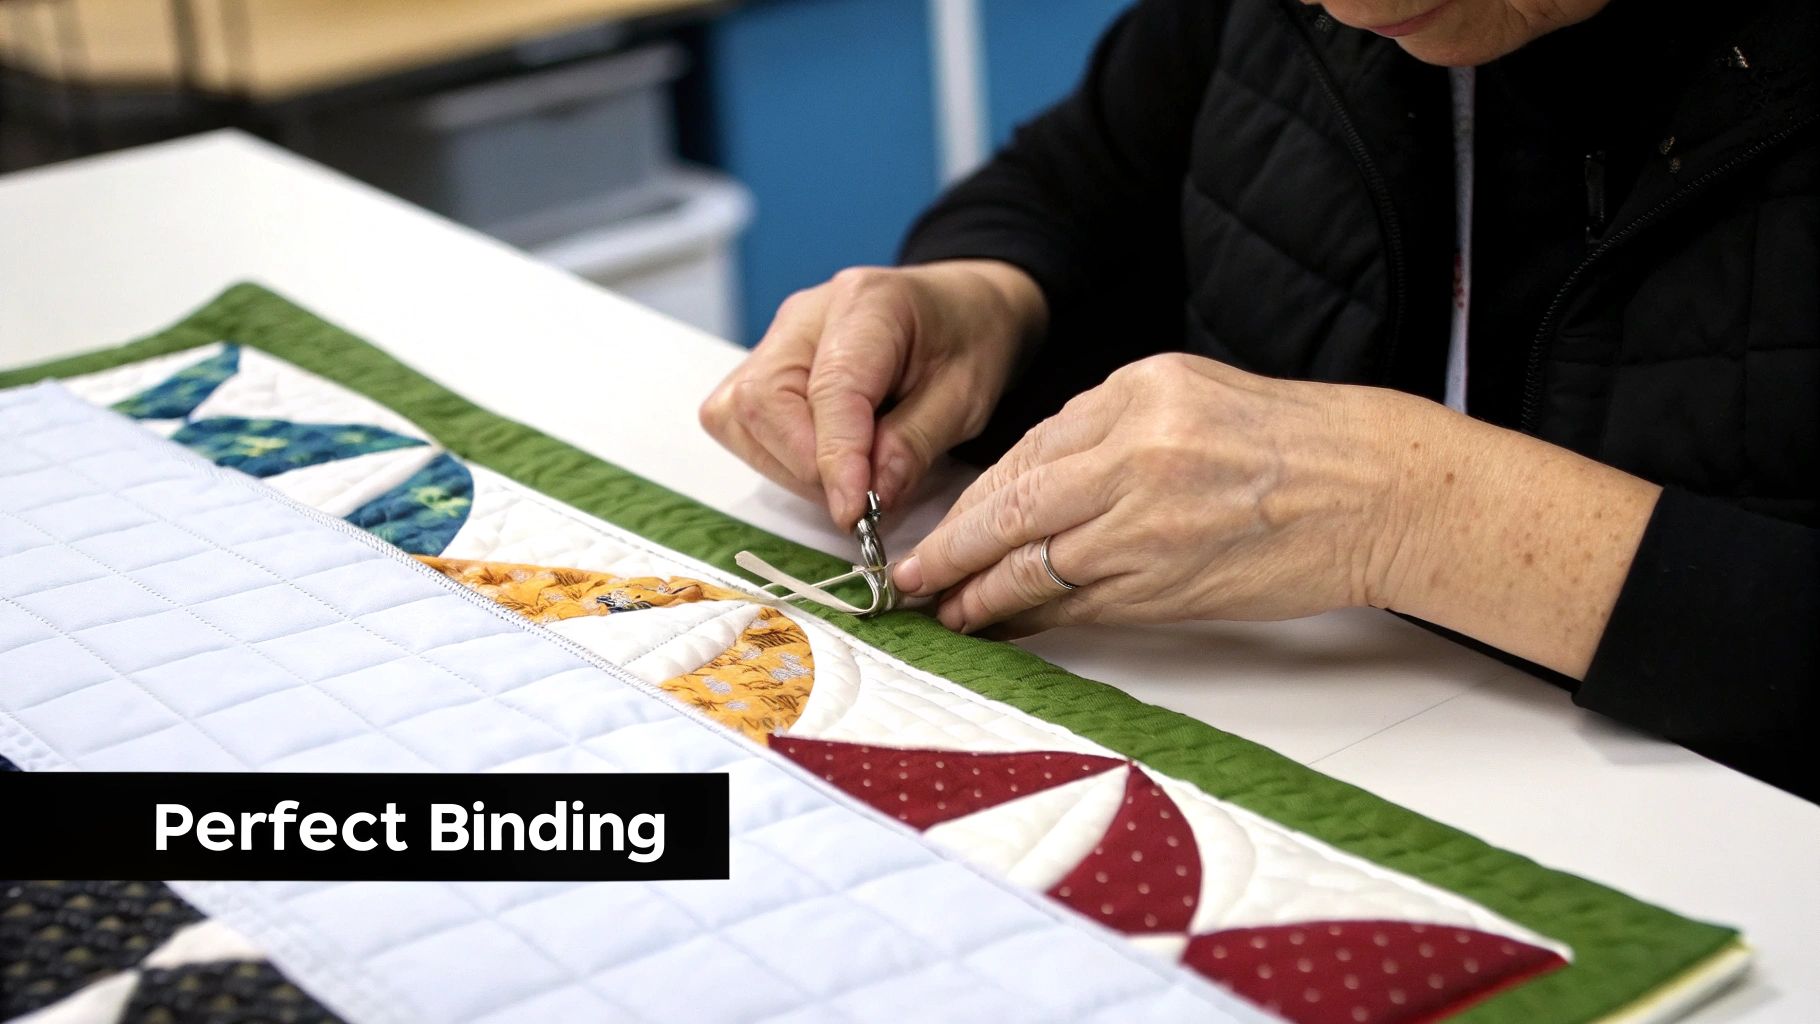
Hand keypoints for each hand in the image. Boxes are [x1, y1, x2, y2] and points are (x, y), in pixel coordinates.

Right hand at [699, 260, 1044, 526]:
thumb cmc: (967, 344)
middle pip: (764, 402)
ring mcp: (777, 337)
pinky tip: (822, 458)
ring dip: (788, 465)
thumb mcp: (966, 398)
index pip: (831, 389)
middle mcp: (805, 315)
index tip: (853, 514)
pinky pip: (738, 419)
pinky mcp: (762, 363)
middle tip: (861, 496)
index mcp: (868, 303)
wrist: (961, 310)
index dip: (836, 458)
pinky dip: (775, 454)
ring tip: (848, 474)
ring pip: (739, 415)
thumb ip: (914, 445)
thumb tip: (868, 499)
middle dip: (807, 466)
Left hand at [892, 351, 1660, 680]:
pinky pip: (1082, 608)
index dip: (977, 498)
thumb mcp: (1193, 392)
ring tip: (950, 612)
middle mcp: (1136, 455)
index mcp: (1138, 393)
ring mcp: (1150, 525)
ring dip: (984, 596)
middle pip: (1013, 509)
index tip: (946, 522)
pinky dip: (1037, 621)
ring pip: (1037, 567)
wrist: (1379, 491)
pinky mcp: (1171, 585)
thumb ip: (1110, 426)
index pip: (1029, 451)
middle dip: (953, 550)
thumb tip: (1036, 478)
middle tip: (911, 578)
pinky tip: (1008, 627)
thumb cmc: (1295, 440)